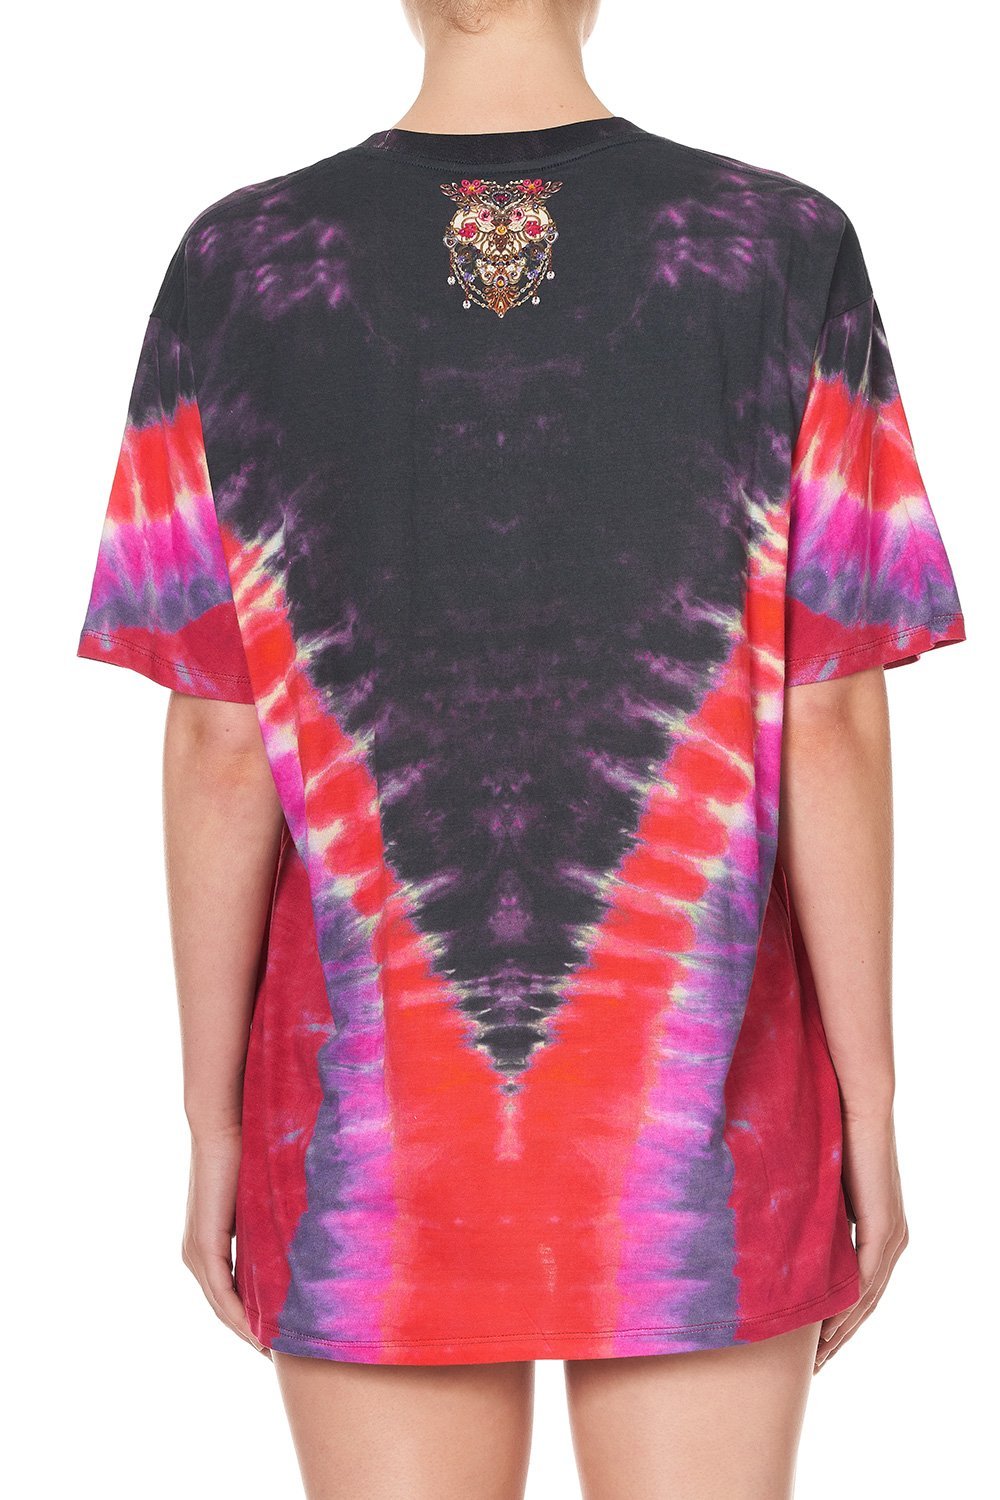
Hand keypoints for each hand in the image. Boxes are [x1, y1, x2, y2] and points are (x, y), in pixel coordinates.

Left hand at [181, 1125, 270, 1357]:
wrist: (223, 1124)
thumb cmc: (247, 1150)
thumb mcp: (261, 1198)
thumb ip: (270, 1221)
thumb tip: (302, 1234)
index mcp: (207, 1244)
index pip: (229, 1292)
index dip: (252, 1316)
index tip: (278, 1335)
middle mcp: (195, 1254)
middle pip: (224, 1307)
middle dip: (251, 1331)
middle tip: (281, 1354)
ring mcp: (196, 1251)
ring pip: (222, 1305)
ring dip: (248, 1330)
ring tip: (276, 1351)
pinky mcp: (204, 1245)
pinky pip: (222, 1292)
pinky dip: (241, 1315)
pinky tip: (260, 1332)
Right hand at [815, 1108, 908, 1370]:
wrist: (855, 1105)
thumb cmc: (831, 1135)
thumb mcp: (819, 1187)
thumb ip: (810, 1214)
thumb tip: (775, 1230)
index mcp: (880, 1231)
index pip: (861, 1290)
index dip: (839, 1320)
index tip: (815, 1347)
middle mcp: (893, 1240)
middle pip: (866, 1305)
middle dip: (839, 1338)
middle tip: (814, 1368)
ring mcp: (892, 1236)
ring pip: (866, 1300)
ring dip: (840, 1332)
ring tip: (816, 1358)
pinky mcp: (883, 1229)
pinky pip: (864, 1279)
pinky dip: (844, 1306)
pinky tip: (824, 1327)